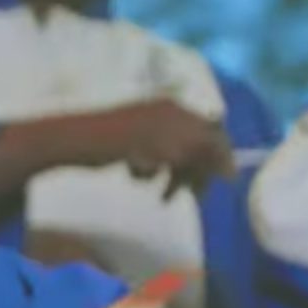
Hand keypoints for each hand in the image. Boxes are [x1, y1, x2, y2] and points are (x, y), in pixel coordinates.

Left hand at [95, 100, 234, 198]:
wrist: (75, 140)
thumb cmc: (123, 141)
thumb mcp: (170, 148)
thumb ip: (204, 154)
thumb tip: (231, 168)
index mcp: (176, 109)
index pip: (211, 132)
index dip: (221, 157)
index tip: (226, 182)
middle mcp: (163, 113)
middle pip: (193, 145)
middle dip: (194, 172)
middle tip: (191, 198)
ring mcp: (144, 126)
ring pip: (170, 156)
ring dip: (170, 175)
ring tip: (160, 194)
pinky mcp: (126, 141)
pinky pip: (148, 159)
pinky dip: (146, 169)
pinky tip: (132, 172)